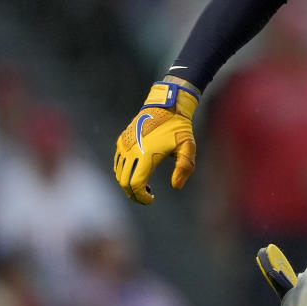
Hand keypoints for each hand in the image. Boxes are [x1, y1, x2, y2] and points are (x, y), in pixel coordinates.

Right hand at [114, 81, 198, 203]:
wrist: (166, 105)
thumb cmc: (179, 127)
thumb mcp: (188, 146)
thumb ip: (184, 167)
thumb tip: (176, 186)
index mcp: (146, 154)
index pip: (135, 184)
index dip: (141, 197)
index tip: (151, 200)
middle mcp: (131, 150)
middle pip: (124, 182)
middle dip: (133, 194)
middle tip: (147, 197)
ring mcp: (124, 145)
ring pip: (118, 173)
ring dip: (128, 183)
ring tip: (145, 186)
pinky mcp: (122, 140)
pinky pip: (117, 162)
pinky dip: (124, 172)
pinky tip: (137, 173)